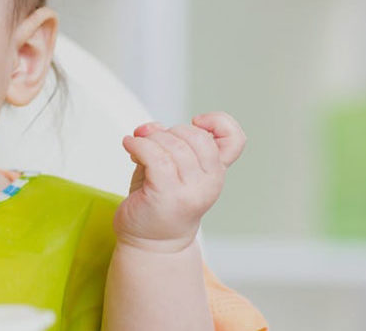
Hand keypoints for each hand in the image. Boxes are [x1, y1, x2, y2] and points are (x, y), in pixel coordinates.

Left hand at [115, 111, 245, 252]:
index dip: (219, 122)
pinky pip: (154, 157)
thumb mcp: (169, 167)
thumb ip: (164, 143)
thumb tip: (149, 127)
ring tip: (137, 146)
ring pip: (174, 145)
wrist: (150, 243)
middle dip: (170, 131)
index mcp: (215, 173)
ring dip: (150, 139)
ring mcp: (190, 191)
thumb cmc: (158, 202)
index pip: (235, 140)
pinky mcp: (166, 195)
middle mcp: (209, 183)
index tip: (197, 123)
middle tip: (152, 141)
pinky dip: (138, 145)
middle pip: (197, 136)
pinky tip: (129, 146)